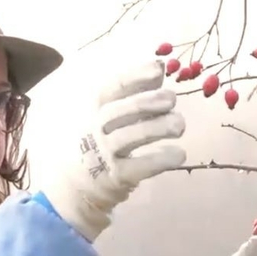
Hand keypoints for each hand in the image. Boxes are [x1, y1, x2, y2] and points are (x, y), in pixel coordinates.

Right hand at [42, 61, 186, 241]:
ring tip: (179, 124)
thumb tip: (160, 69)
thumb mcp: (109, 116)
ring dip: (157, 128)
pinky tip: (179, 154)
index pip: (112, 88)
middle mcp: (96, 129)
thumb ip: (134, 95)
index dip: (135, 77)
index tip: (159, 69)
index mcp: (95, 109)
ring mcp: (105, 154)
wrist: (77, 186)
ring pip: (130, 137)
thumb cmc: (101, 143)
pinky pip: (141, 166)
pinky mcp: (117, 177)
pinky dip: (161, 159)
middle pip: (119, 111)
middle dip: (147, 102)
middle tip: (172, 98)